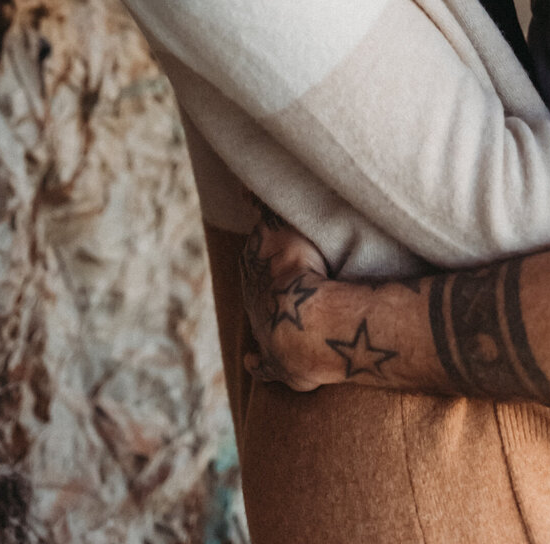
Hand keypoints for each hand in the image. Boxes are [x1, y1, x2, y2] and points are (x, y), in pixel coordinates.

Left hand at [240, 205, 331, 391]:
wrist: (306, 321)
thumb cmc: (300, 269)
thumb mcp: (281, 225)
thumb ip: (263, 204)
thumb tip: (242, 183)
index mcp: (255, 265)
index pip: (257, 250)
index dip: (269, 246)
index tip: (278, 241)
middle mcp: (253, 302)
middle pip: (258, 286)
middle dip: (268, 281)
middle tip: (285, 275)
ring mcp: (264, 335)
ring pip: (260, 322)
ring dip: (267, 317)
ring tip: (282, 312)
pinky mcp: (278, 366)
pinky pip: (263, 365)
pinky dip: (257, 363)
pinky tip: (251, 361)